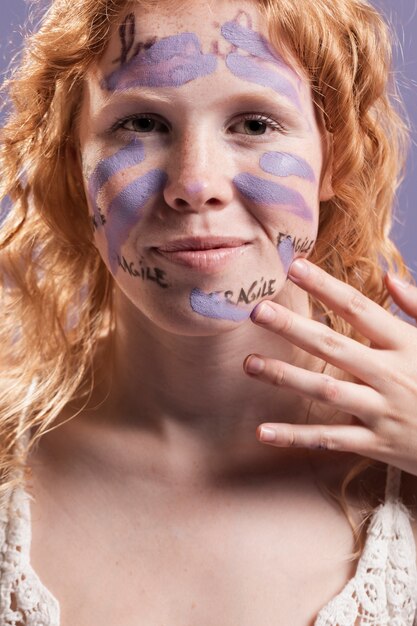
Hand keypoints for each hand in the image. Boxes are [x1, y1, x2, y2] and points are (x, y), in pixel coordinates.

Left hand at [243, 258, 416, 475]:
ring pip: (326, 392)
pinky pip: (330, 439)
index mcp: (405, 344)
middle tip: (258, 310)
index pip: (359, 308)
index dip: (325, 286)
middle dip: (294, 327)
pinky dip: (296, 437)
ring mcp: (382, 411)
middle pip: (335, 346)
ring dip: (286, 377)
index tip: (295, 267)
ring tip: (250, 363)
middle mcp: (390, 374)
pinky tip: (262, 431)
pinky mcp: (376, 443)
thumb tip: (389, 276)